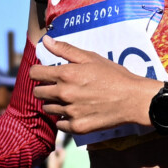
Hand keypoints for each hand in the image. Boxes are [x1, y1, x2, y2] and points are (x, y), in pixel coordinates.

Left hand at [29, 38, 153, 135]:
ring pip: (48, 108)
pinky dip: (64, 119)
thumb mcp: (91, 58)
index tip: (45, 74)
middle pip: (37, 93)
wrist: (133, 99)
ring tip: (71, 99)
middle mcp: (64, 94)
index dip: (38, 72)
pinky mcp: (77, 127)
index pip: (34, 73)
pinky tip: (75, 112)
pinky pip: (59, 124)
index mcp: (66, 74)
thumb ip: (66, 50)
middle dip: (44, 88)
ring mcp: (70, 112)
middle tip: (58, 87)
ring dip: (54, 103)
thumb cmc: (114, 75)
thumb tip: (45, 41)